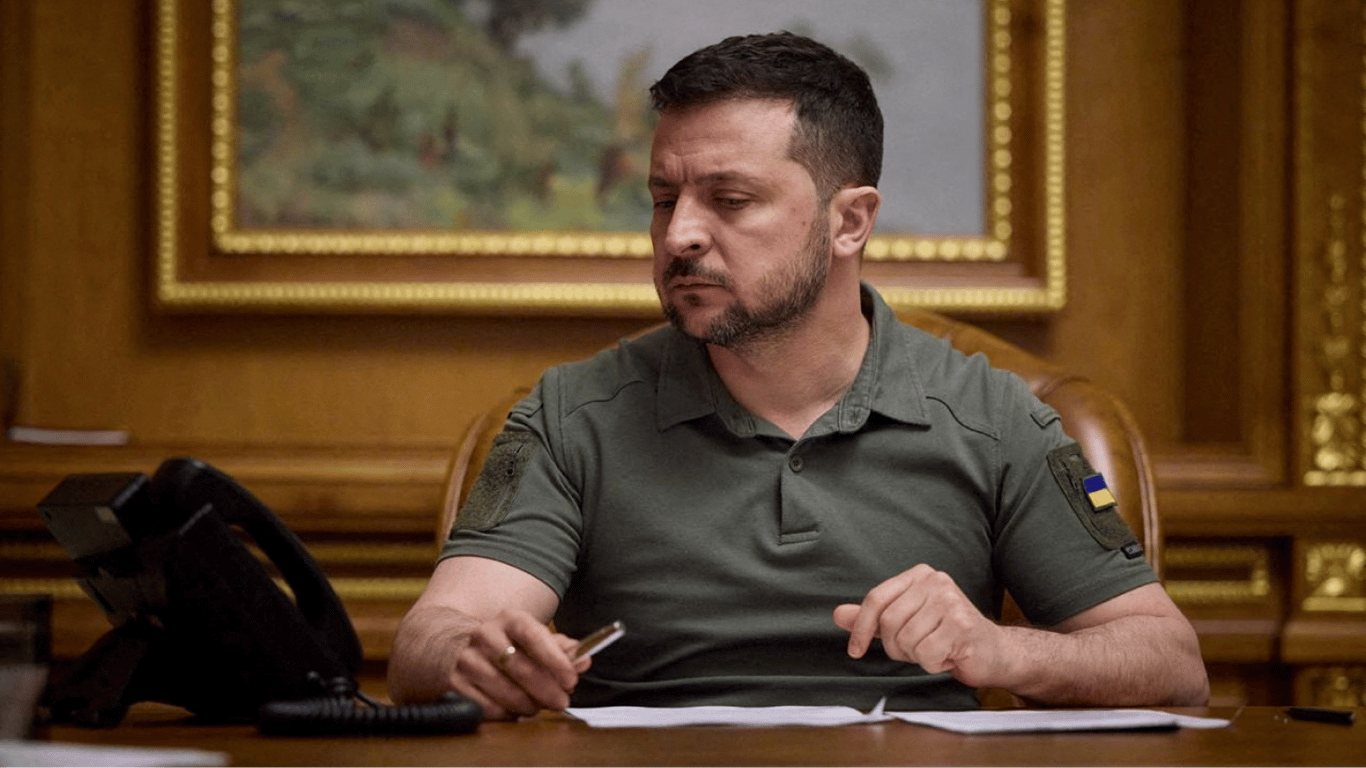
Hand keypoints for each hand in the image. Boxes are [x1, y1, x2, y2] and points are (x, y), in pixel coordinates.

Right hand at [444, 609, 591, 719]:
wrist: (454, 645)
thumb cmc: (505, 645)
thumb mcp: (530, 638)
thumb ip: (559, 650)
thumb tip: (584, 661)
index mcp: (510, 619)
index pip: (534, 636)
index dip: (555, 659)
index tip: (571, 679)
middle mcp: (485, 635)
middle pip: (522, 668)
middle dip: (547, 690)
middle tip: (561, 702)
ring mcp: (467, 659)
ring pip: (505, 691)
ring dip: (527, 705)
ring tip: (536, 707)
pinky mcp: (454, 683)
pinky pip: (487, 707)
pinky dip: (505, 714)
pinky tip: (513, 711)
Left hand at [833, 564, 1009, 688]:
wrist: (992, 651)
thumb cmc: (945, 635)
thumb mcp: (904, 623)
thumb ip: (873, 617)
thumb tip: (838, 614)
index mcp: (919, 575)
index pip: (875, 598)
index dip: (861, 628)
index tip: (855, 650)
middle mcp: (935, 581)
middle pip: (889, 622)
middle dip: (896, 647)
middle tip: (917, 649)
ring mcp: (950, 600)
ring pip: (906, 641)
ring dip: (917, 656)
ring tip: (936, 649)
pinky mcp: (962, 624)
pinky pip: (925, 654)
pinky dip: (932, 664)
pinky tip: (948, 656)